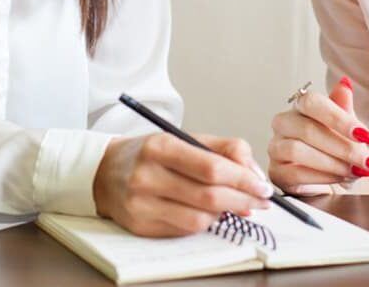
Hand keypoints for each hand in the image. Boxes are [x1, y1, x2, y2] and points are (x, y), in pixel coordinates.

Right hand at [94, 133, 273, 236]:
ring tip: (234, 205)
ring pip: (199, 220)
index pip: (212, 168)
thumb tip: (254, 177)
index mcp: (160, 147)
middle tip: (261, 201)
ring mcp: (141, 205)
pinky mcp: (140, 226)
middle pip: (209, 197)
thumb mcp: (184, 138)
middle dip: (243, 201)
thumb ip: (225, 150)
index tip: (263, 187)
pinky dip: (204, 223)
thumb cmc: (151, 154)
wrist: (105, 172)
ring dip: (225, 215)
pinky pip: (184, 231)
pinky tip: (208, 213)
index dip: (244, 180)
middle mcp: (147, 176)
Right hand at [268, 76, 368, 194]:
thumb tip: (345, 83)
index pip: (311, 102)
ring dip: (332, 163)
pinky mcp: (276, 173)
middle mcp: (284, 124)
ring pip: (297, 150)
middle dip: (343, 147)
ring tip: (355, 171)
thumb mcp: (347, 129)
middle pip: (306, 129)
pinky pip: (295, 173)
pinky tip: (341, 178)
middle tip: (368, 160)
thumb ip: (344, 108)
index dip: (338, 118)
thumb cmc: (337, 150)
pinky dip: (323, 177)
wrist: (331, 180)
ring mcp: (276, 148)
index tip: (365, 135)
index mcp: (301, 107)